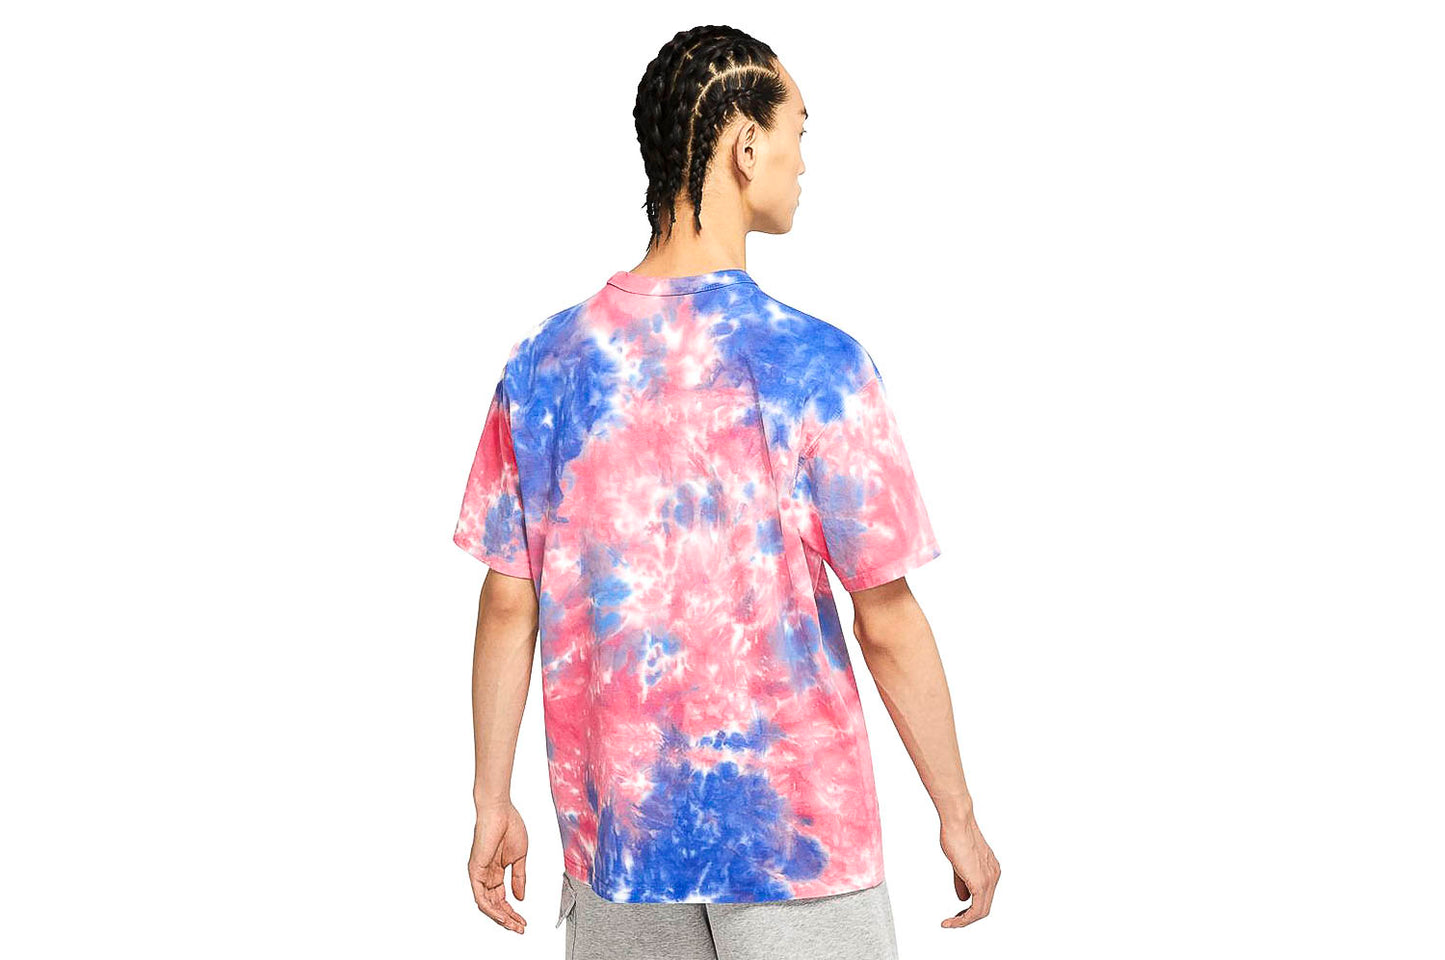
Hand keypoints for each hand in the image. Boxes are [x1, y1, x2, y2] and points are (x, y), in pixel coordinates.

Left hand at [469, 800, 528, 933]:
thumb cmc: (509, 826)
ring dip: (500, 917)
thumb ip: (519, 878)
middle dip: (509, 918)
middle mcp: (486, 875)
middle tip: (520, 928)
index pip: (503, 898)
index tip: (524, 921)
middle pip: (495, 904)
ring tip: (513, 925)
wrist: (500, 810)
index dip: (513, 911)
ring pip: (487, 904)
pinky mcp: (475, 870)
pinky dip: (491, 908)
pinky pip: (480, 896)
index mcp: (496, 871)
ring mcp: (480, 873)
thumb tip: (520, 897)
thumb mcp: (519, 857)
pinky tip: (502, 915)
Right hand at [939, 813, 999, 928]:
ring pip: (981, 911)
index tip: (957, 913)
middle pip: (984, 906)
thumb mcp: (959, 863)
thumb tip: (963, 898)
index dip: (970, 907)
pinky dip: (964, 919)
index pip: (984, 896)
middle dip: (967, 917)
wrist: (958, 823)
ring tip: (950, 923)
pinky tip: (952, 921)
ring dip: (964, 921)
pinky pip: (976, 910)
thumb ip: (962, 881)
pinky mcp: (980, 883)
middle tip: (953, 922)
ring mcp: (989, 879)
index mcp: (991, 869)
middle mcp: (994, 875)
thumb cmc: (957, 835)